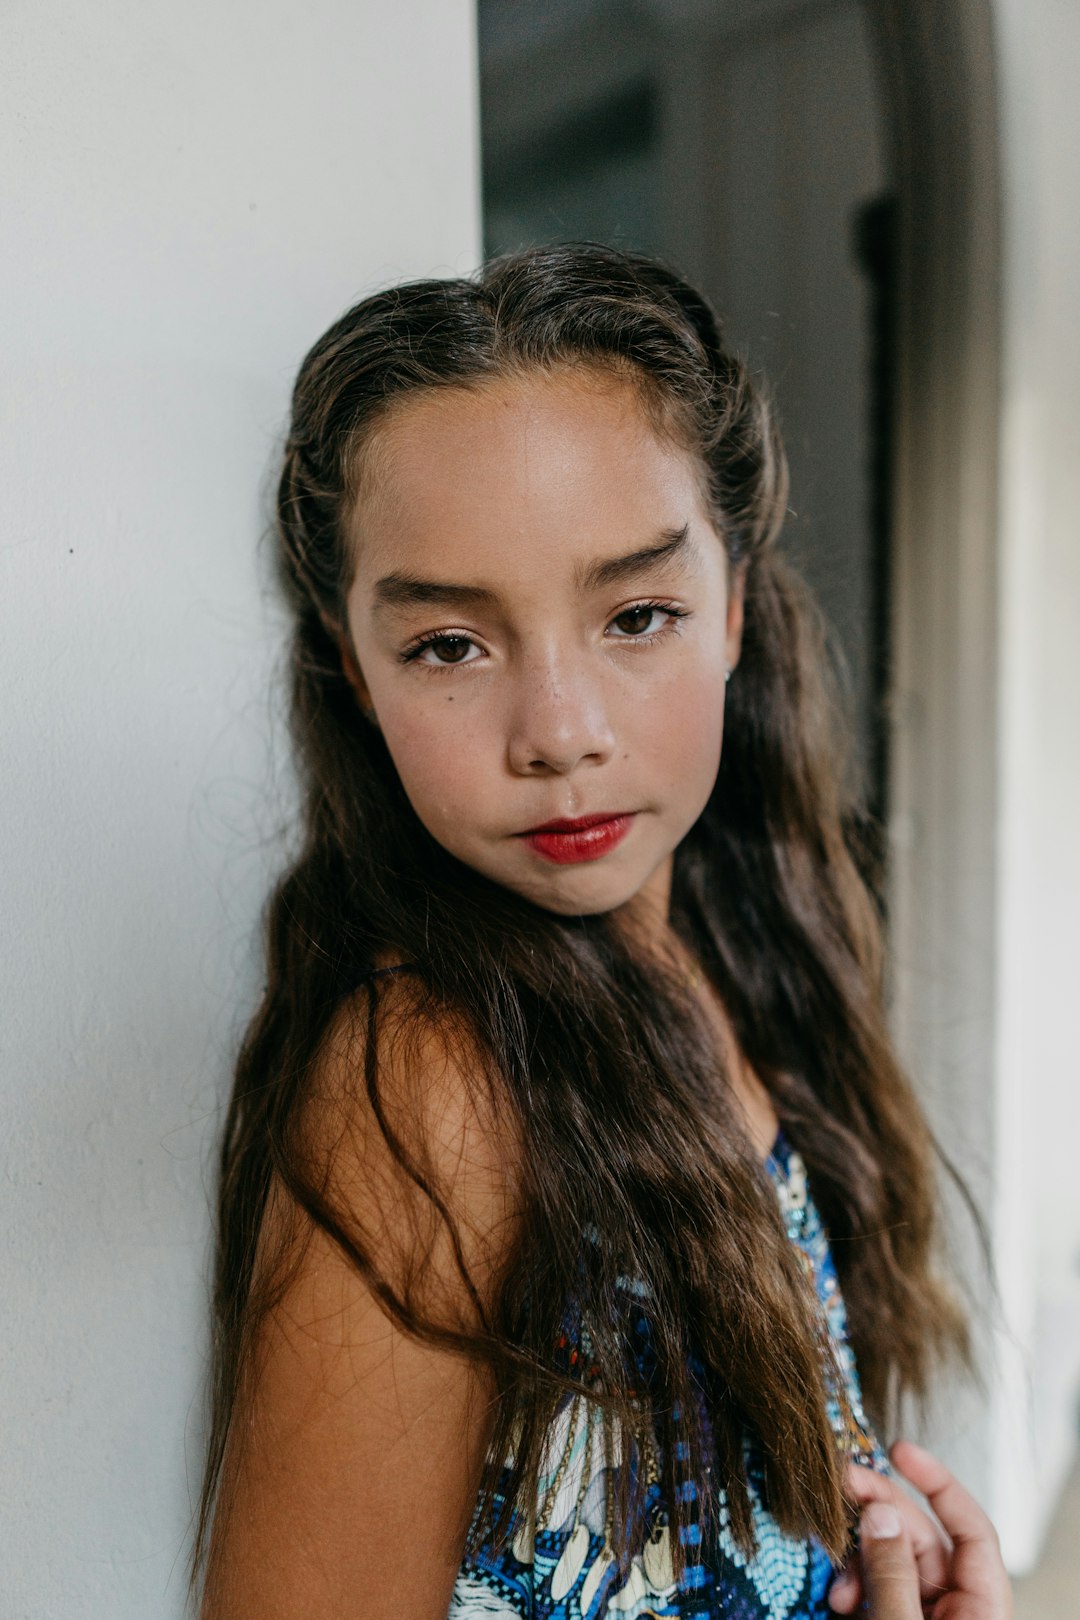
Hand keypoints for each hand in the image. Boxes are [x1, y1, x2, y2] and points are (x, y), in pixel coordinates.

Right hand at [828, 1440, 1012, 1617]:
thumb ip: (892, 1575)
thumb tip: (879, 1513)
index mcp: (980, 1606)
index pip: (972, 1530)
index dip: (938, 1483)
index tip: (900, 1451)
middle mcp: (955, 1605)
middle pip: (920, 1536)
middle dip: (877, 1511)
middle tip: (841, 1485)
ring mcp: (924, 1614)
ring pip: (891, 1559)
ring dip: (858, 1556)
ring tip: (835, 1569)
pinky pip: (876, 1587)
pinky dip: (853, 1584)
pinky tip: (838, 1597)